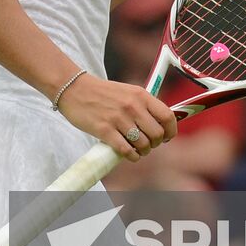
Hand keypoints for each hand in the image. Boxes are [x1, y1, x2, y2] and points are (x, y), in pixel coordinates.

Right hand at [58, 75, 177, 162]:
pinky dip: (131, 156)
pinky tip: (129, 154)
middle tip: (147, 144)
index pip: (167, 116)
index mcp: (140, 95)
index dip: (171, 131)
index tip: (166, 137)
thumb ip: (143, 105)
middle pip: (157, 134)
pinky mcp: (104, 130)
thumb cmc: (101, 93)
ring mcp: (118, 118)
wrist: (74, 88)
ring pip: (143, 144)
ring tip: (137, 149)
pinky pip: (126, 150)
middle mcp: (132, 106)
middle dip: (155, 144)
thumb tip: (160, 124)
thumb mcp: (127, 91)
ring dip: (142, 151)